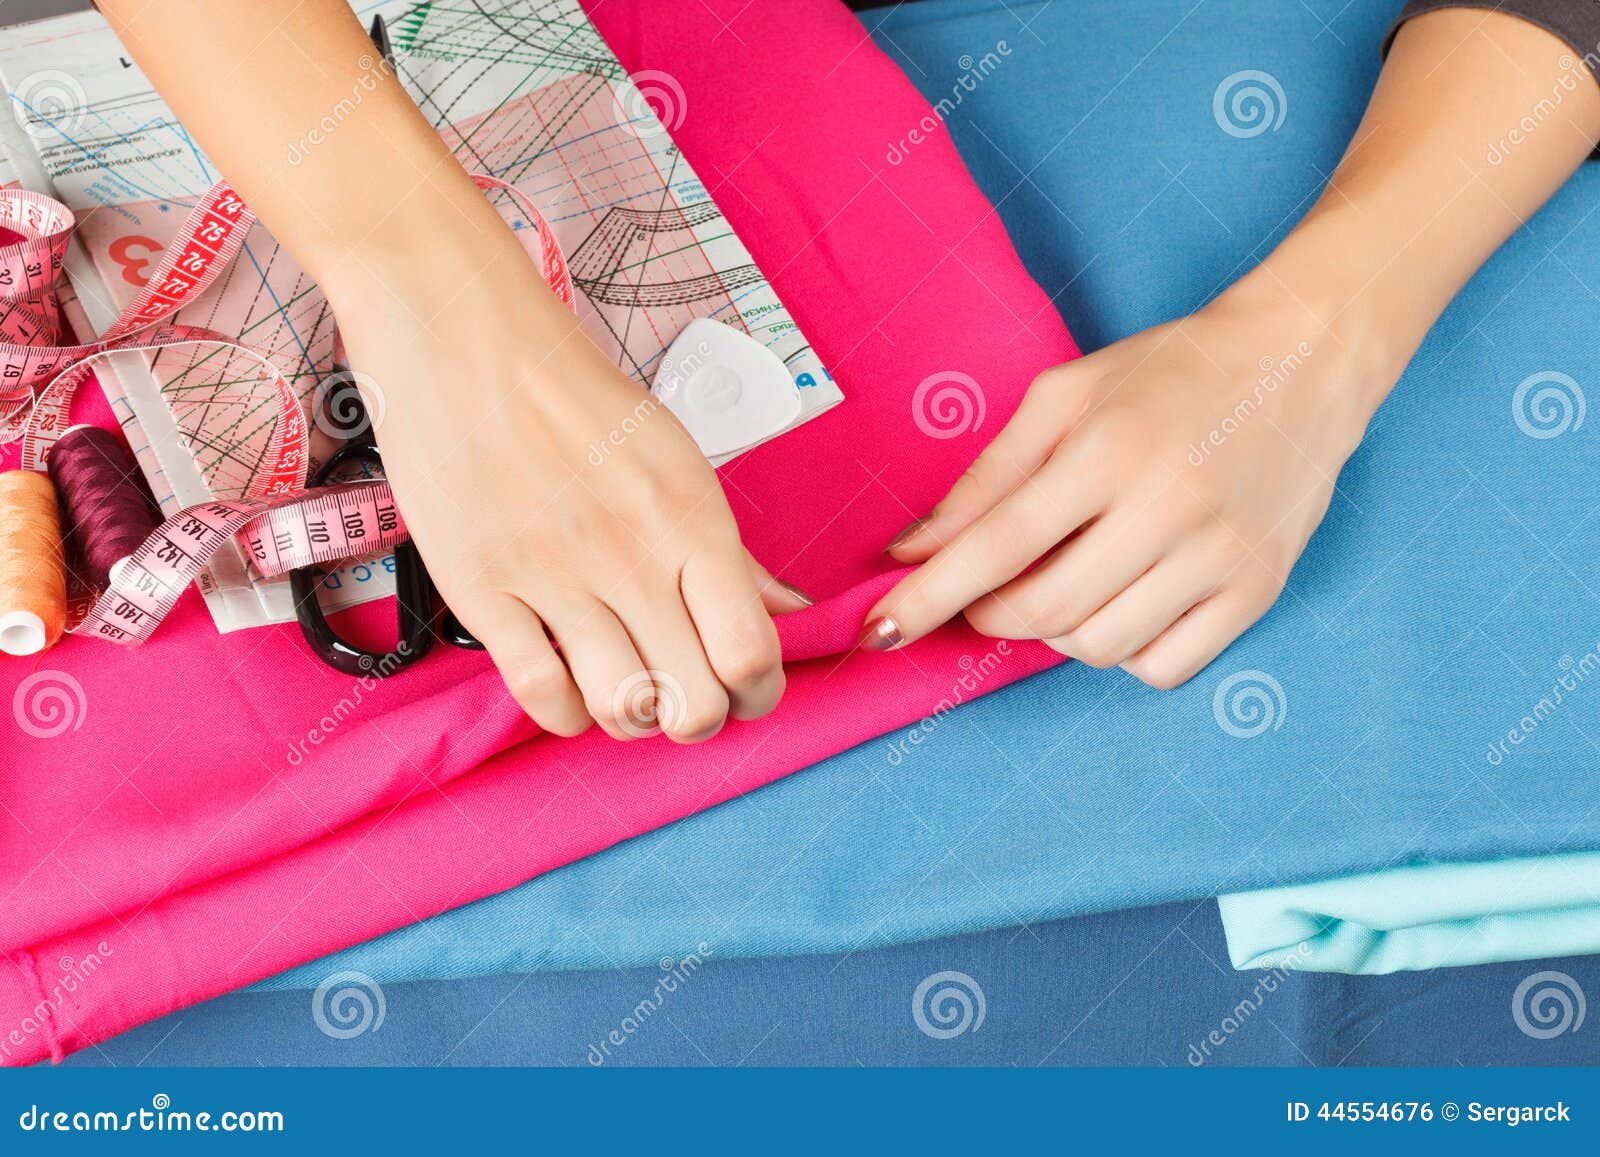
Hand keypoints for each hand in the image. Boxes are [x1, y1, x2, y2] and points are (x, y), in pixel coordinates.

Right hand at [333, 226, 806, 741]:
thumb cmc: (576, 394)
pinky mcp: (481, 591)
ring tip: (628, 688)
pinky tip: (571, 686)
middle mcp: (629, 557)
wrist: (463, 336)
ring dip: (634, 718)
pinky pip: (540, 698)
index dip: (759, 693)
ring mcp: (553, 578)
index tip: (746, 690)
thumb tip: (789, 610)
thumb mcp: (676, 458)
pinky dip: (566, 713)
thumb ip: (731, 550)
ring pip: (622, 712)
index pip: (750, 653)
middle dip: (699, 718)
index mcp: (691, 520)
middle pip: (694, 705)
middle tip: (685, 696)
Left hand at [863, 289, 1385, 687]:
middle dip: (988, 615)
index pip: (997, 546)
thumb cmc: (1170, 372)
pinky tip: (1122, 602)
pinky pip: (1164, 666)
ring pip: (1099, 648)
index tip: (879, 630)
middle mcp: (1168, 507)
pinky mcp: (1257, 589)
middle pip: (1044, 611)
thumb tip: (913, 551)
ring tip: (1063, 581)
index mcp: (1109, 450)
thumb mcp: (1064, 397)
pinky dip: (1122, 651)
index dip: (928, 597)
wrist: (1301, 361)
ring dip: (1054, 633)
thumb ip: (986, 477)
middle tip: (984, 592)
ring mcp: (1221, 556)